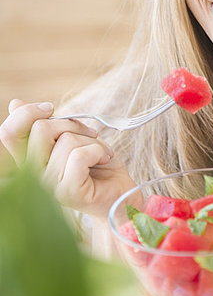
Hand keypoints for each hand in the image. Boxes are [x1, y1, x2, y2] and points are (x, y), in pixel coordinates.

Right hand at [0, 99, 134, 218]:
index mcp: (30, 161)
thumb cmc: (97, 165)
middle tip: (88, 134)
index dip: (26, 113)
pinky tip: (104, 159)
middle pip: (39, 129)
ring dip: (92, 141)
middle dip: (70, 124)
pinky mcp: (68, 192)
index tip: (50, 109)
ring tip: (100, 153)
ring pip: (66, 140)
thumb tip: (15, 103)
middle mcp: (34, 175)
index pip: (9, 134)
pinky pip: (80, 155)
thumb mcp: (71, 136)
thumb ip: (47, 125)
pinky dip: (99, 151)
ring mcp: (49, 185)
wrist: (120, 192)